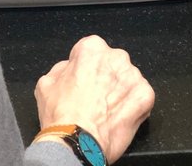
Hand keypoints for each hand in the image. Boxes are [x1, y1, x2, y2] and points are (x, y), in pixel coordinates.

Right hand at [34, 35, 154, 163]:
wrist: (76, 143)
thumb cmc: (62, 116)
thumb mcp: (46, 83)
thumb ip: (62, 68)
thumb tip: (69, 69)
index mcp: (91, 48)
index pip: (91, 51)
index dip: (85, 68)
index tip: (84, 81)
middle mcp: (114, 57)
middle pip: (112, 64)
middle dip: (106, 78)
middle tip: (95, 98)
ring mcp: (132, 76)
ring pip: (128, 80)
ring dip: (121, 92)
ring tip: (107, 110)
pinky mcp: (144, 96)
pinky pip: (142, 97)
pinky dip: (134, 107)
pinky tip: (120, 116)